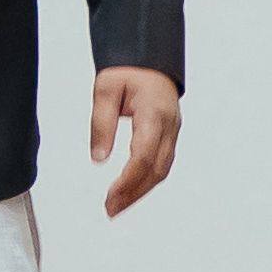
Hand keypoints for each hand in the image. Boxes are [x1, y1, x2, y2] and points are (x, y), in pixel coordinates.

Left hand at [89, 66, 181, 217]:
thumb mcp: (105, 90)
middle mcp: (170, 126)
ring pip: (162, 171)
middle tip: (110, 209)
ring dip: (140, 192)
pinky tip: (131, 191)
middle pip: (156, 170)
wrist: (150, 61)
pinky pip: (162, 165)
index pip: (144, 155)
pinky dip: (147, 181)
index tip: (110, 196)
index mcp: (155, 113)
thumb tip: (98, 159)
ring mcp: (173, 132)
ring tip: (117, 206)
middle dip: (133, 193)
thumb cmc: (129, 72)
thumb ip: (101, 124)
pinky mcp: (170, 137)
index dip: (128, 180)